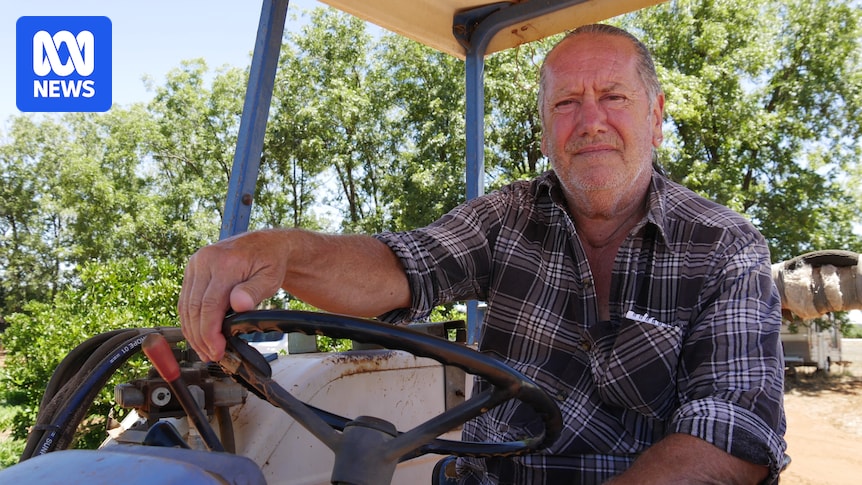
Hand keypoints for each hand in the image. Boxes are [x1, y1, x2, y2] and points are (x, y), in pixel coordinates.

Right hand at [178, 230, 288, 360]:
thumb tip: (239, 303)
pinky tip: (199, 335)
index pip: (209, 305)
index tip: (217, 351)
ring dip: (193, 332)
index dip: (210, 332)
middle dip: (200, 337)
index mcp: (224, 262)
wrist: (266, 244)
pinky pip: (186, 300)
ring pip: (186, 306)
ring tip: (205, 350)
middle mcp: (204, 261)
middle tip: (211, 356)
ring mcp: (196, 264)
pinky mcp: (193, 270)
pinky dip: (190, 320)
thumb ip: (254, 291)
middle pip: (194, 308)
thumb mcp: (270, 277)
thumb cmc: (270, 262)